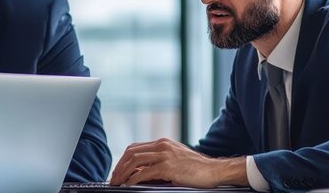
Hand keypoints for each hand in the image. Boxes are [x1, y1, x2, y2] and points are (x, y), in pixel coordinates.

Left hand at [109, 138, 246, 187]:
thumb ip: (157, 162)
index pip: (135, 148)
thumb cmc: (196, 168)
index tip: (117, 170)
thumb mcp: (175, 159)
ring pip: (134, 161)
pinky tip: (129, 185)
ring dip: (123, 173)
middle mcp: (162, 146)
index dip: (123, 159)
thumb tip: (139, 173)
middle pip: (131, 153)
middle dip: (119, 166)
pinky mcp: (167, 167)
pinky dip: (133, 179)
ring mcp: (164, 155)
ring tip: (117, 183)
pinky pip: (144, 173)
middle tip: (114, 178)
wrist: (214, 171)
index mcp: (162, 142)